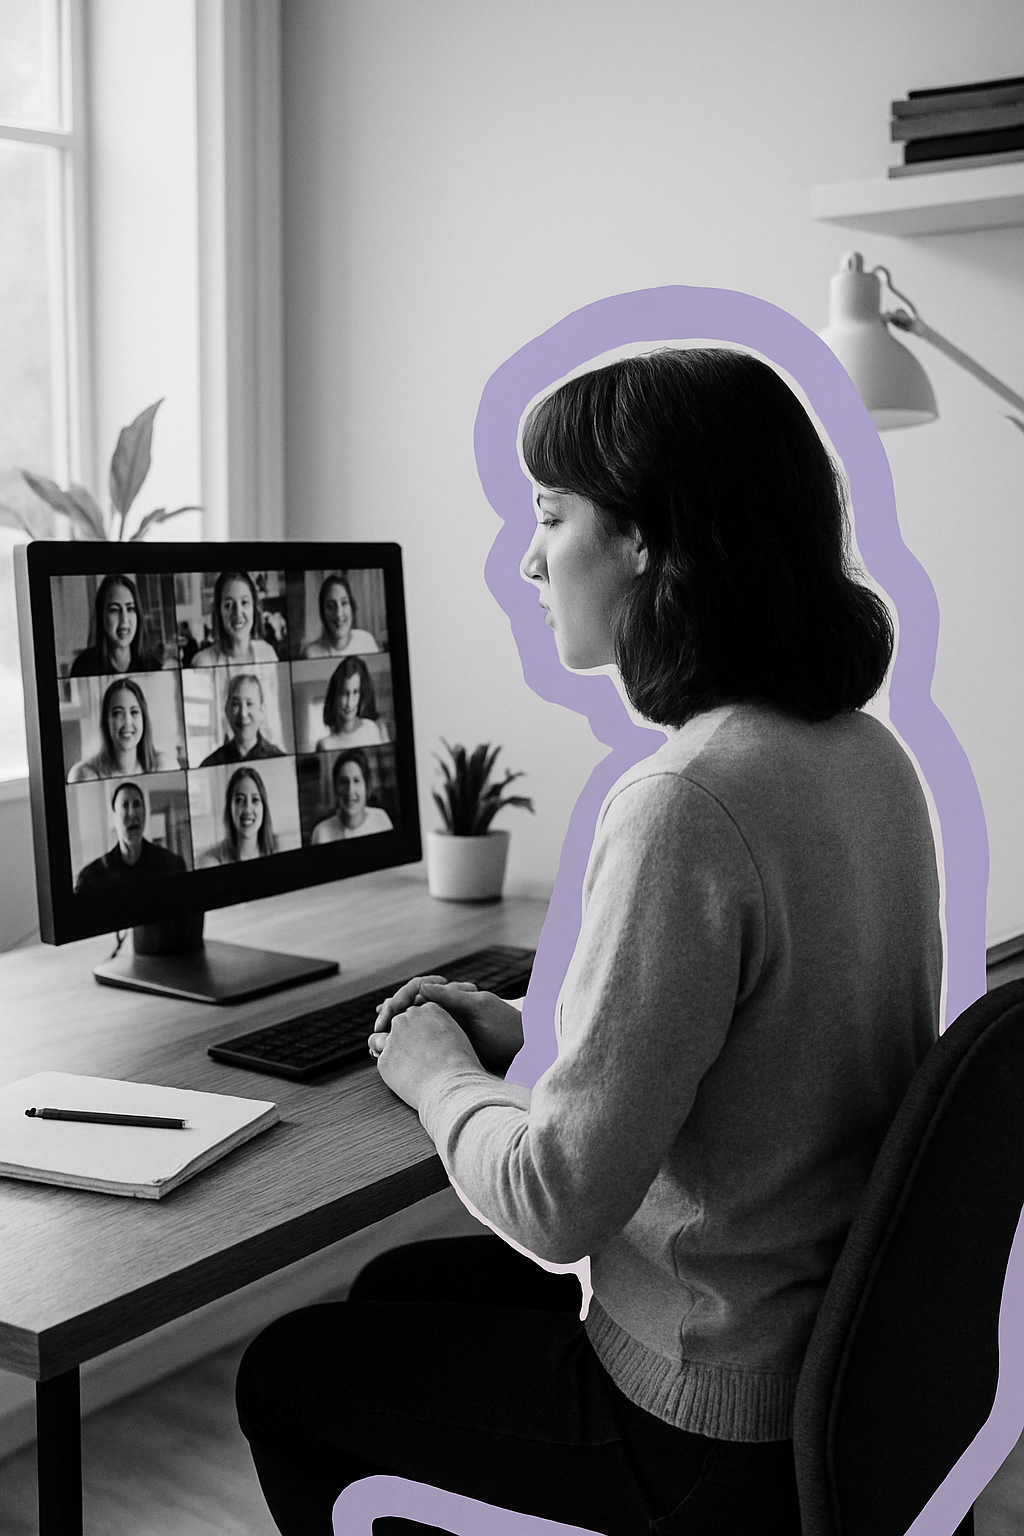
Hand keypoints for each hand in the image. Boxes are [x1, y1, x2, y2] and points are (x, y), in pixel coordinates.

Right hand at [370, 978, 523, 1075]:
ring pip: (409, 1024)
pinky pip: (418, 1041)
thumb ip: (451, 996)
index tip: (389, 1014)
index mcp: (449, 994)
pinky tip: (390, 1051)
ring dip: (393, 1031)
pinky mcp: (444, 1043)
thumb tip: (421, 987)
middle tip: (378, 1031)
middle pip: (408, 1006)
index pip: (415, 989)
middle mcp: (443, 1008)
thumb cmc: (505, 1021)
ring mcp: (442, 1026)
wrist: (522, 1045)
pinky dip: (403, 1044)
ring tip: (376, 1043)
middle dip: (390, 1016)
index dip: (399, 1000)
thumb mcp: (478, 1006)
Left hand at [373, 1001, 481, 1110]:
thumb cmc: (461, 1066)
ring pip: (378, 1038)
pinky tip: (401, 1075)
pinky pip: (379, 1058)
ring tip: (401, 1065)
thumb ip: (441, 1030)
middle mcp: (410, 1017)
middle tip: (414, 1056)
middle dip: (402, 1037)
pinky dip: (388, 1066)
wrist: (453, 1085)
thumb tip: (430, 1037)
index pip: (417, 1013)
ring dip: (387, 1048)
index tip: (423, 1042)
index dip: (418, 1028)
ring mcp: (394, 1035)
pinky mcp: (384, 1056)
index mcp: (431, 1009)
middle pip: (398, 1023)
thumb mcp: (458, 1038)